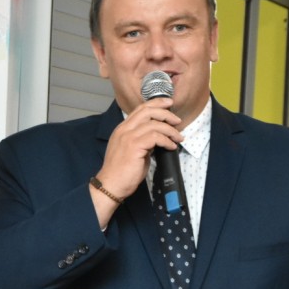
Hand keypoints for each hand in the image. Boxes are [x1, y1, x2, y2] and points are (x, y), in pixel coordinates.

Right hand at [91, 97, 182, 225]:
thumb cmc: (122, 172)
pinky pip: (155, 137)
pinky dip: (167, 140)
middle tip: (177, 121)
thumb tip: (158, 137)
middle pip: (147, 111)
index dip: (156, 104)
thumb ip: (143, 140)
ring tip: (177, 138)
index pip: (140, 109)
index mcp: (122, 129)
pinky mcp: (134, 146)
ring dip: (170, 130)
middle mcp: (124, 130)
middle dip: (165, 113)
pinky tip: (171, 146)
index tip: (168, 104)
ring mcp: (128, 137)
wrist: (111, 185)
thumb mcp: (132, 150)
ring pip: (154, 124)